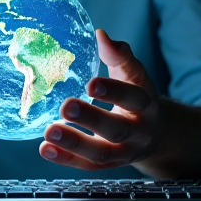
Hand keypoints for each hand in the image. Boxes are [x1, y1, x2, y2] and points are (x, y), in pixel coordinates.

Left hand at [39, 29, 166, 169]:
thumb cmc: (137, 96)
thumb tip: (100, 35)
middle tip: (66, 106)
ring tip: (50, 131)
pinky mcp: (108, 165)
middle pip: (116, 129)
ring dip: (74, 143)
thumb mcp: (134, 75)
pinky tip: (46, 148)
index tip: (90, 84)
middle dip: (91, 119)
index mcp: (146, 105)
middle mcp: (138, 131)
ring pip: (101, 152)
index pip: (133, 98)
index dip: (113, 91)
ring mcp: (124, 152)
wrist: (155, 134)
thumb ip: (119, 56)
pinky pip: (87, 165)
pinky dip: (66, 159)